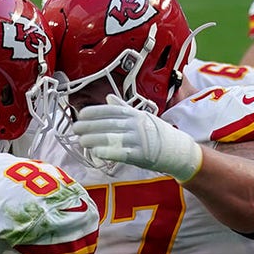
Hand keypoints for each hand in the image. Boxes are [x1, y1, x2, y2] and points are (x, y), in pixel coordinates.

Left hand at [72, 94, 202, 180]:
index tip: (81, 114)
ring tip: (81, 141)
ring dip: (94, 139)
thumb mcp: (142, 116)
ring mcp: (139, 139)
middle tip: (75, 129)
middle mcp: (136, 124)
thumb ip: (124, 108)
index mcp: (135, 114)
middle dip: (89, 126)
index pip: (111, 110)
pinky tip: (96, 153)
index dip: (95, 112)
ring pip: (112, 137)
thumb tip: (108, 98)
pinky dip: (108, 152)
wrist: (178, 150)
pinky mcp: (142, 155)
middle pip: (108, 123)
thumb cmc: (157, 133)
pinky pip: (122, 153)